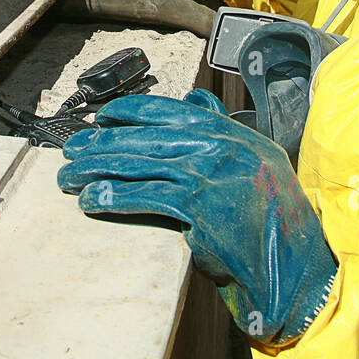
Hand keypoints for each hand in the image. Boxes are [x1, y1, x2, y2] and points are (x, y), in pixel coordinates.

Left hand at [57, 89, 337, 346]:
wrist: (289, 258)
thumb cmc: (270, 212)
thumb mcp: (256, 156)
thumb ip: (222, 128)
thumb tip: (194, 100)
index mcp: (229, 132)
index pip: (168, 111)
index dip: (128, 111)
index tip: (101, 117)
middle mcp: (217, 146)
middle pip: (143, 137)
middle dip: (100, 142)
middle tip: (71, 149)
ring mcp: (206, 174)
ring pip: (136, 164)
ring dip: (95, 170)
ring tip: (68, 177)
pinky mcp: (195, 206)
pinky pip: (142, 196)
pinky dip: (111, 197)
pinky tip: (91, 200)